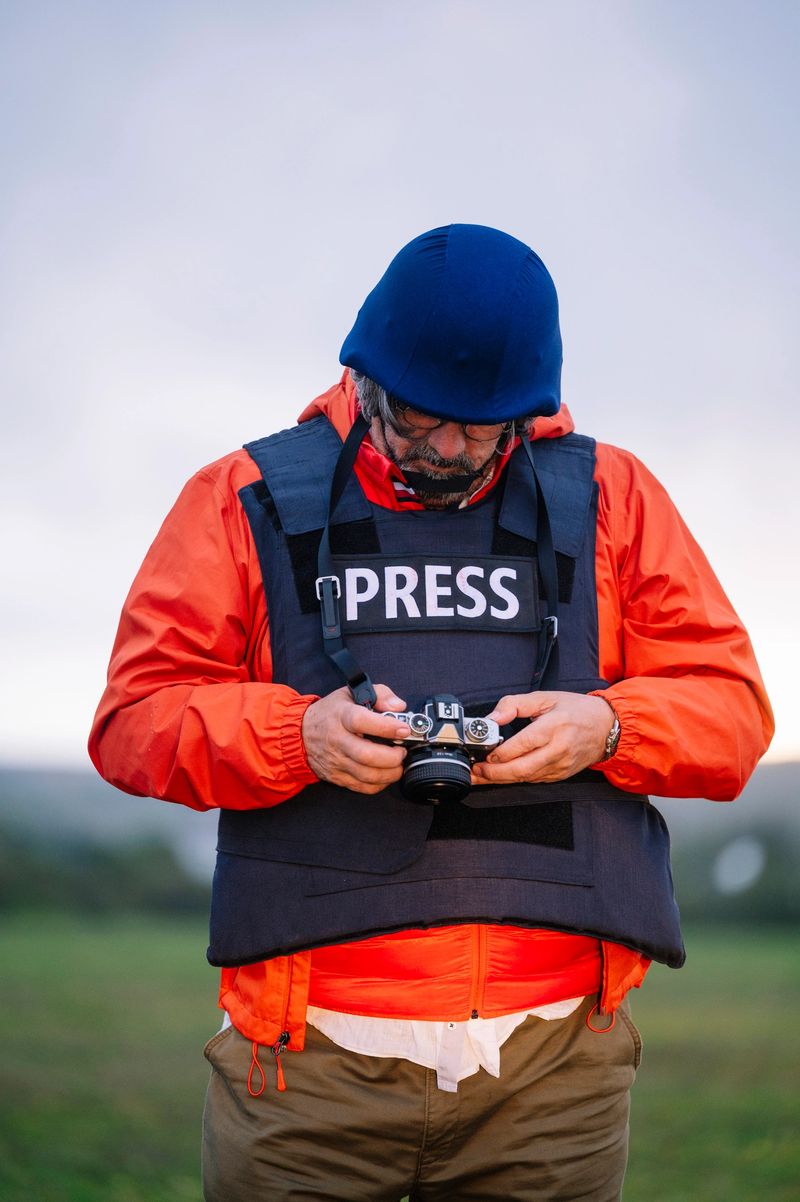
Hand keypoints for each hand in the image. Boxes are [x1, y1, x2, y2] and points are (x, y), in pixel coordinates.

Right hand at [301, 684, 409, 793]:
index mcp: (341, 716)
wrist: (300, 733)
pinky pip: (362, 787)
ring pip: (366, 775)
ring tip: (398, 764)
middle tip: (402, 751)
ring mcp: (336, 761)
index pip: (362, 721)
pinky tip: (385, 774)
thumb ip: (380, 694)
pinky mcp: (337, 776)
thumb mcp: (351, 693)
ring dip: (389, 773)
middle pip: (366, 755)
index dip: (386, 726)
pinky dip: (379, 784)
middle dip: (392, 757)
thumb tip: (399, 707)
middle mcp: (337, 740)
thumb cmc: (330, 713)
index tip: (404, 729)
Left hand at [471, 691, 615, 784]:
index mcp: (555, 726)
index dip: (503, 752)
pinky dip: (515, 779)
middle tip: (476, 770)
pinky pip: (534, 780)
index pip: (525, 743)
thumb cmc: (576, 710)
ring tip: (480, 776)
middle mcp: (559, 749)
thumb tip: (492, 718)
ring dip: (501, 779)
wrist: (606, 728)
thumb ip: (514, 704)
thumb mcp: (545, 697)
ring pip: (526, 778)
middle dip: (495, 773)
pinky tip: (500, 777)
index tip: (485, 753)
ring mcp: (561, 765)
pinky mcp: (560, 775)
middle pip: (523, 768)